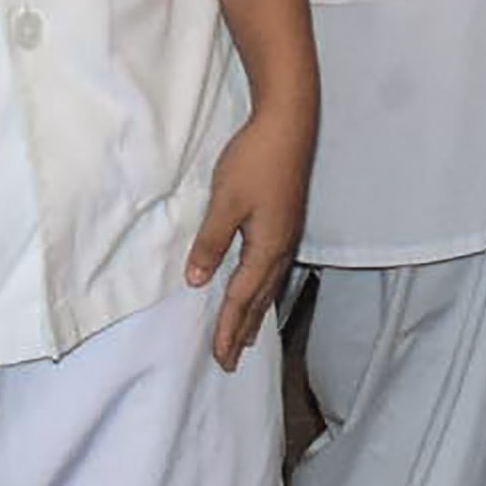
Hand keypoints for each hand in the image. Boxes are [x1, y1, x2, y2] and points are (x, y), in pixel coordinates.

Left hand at [188, 106, 310, 366]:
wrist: (289, 124)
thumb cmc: (255, 160)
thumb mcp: (225, 202)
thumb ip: (211, 242)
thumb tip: (196, 281)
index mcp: (266, 248)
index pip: (242, 298)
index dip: (228, 328)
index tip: (218, 357)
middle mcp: (281, 248)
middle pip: (259, 300)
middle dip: (244, 331)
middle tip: (230, 360)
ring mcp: (286, 235)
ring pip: (268, 287)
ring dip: (255, 314)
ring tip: (247, 337)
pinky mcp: (285, 222)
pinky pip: (271, 271)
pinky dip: (262, 291)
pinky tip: (258, 288)